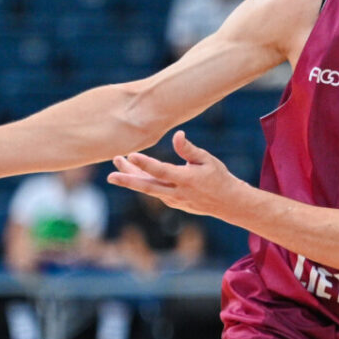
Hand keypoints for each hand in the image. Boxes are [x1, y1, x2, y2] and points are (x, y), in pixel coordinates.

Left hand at [108, 131, 238, 218]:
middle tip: (110, 176)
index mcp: (186, 179)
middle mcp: (177, 192)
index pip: (161, 171)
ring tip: (116, 168)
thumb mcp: (207, 160)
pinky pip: (155, 191)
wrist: (228, 203)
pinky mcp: (173, 203)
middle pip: (147, 187)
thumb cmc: (218, 177)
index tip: (131, 155)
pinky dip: (143, 183)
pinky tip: (133, 174)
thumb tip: (177, 135)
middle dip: (127, 180)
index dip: (145, 164)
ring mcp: (173, 200)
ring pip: (148, 189)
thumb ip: (189, 149)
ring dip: (131, 178)